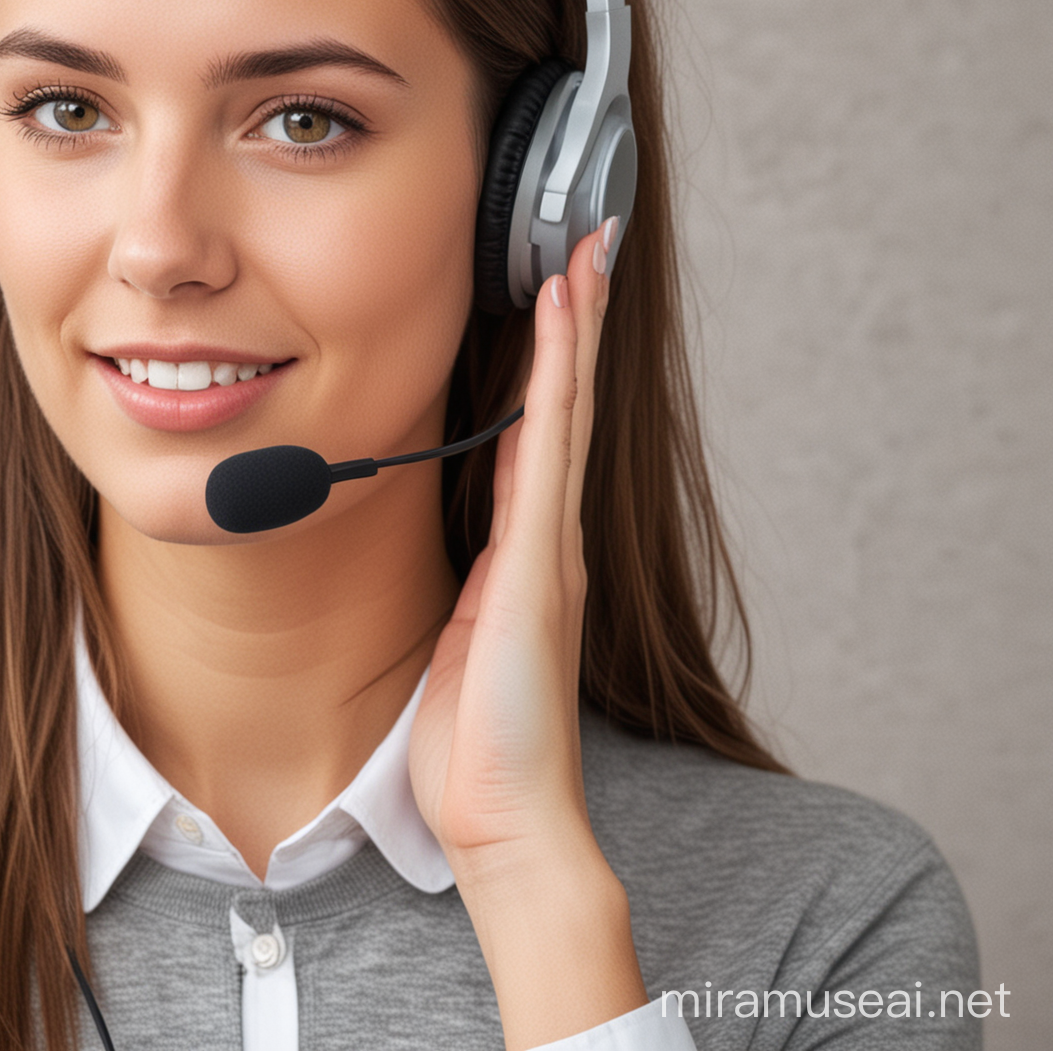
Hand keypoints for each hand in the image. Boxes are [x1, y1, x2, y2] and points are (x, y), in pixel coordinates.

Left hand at [409, 216, 647, 1046]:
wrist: (501, 813)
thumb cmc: (477, 738)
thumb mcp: (463, 635)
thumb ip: (472, 581)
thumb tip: (470, 543)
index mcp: (523, 549)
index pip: (540, 429)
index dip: (551, 360)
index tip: (555, 292)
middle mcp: (546, 533)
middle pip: (566, 403)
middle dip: (577, 321)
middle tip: (589, 240)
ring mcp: (550, 540)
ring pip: (567, 408)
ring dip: (576, 328)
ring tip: (584, 253)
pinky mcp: (540, 557)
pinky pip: (550, 446)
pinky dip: (560, 375)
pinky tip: (563, 320)